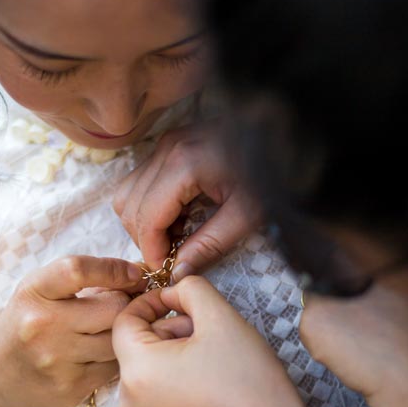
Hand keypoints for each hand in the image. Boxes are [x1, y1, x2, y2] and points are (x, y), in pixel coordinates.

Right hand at [0, 256, 144, 406]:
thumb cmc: (22, 328)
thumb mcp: (36, 293)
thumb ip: (77, 280)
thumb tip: (136, 275)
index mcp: (33, 293)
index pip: (78, 270)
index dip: (114, 269)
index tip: (134, 273)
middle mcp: (42, 325)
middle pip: (113, 309)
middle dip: (128, 304)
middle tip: (129, 305)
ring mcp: (56, 361)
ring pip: (119, 341)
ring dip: (125, 334)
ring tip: (115, 330)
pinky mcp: (69, 389)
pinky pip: (112, 369)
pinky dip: (115, 359)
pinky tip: (102, 354)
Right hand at [113, 124, 261, 277]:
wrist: (279, 134)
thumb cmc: (270, 171)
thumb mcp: (248, 214)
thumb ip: (210, 244)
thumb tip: (178, 272)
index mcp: (184, 164)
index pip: (146, 218)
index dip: (152, 250)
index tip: (167, 269)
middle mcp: (166, 150)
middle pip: (130, 207)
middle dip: (146, 238)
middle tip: (173, 255)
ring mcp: (164, 144)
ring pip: (127, 194)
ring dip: (144, 222)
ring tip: (176, 234)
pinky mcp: (168, 144)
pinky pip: (139, 181)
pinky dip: (149, 205)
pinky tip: (178, 215)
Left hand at [113, 275, 306, 406]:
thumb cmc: (246, 379)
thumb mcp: (220, 317)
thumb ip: (191, 289)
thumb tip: (173, 291)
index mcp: (137, 369)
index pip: (124, 320)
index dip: (150, 301)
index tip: (179, 298)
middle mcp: (128, 398)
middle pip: (137, 343)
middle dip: (169, 327)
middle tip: (207, 329)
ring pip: (147, 366)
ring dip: (174, 350)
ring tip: (211, 354)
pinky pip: (155, 390)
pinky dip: (174, 375)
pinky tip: (207, 377)